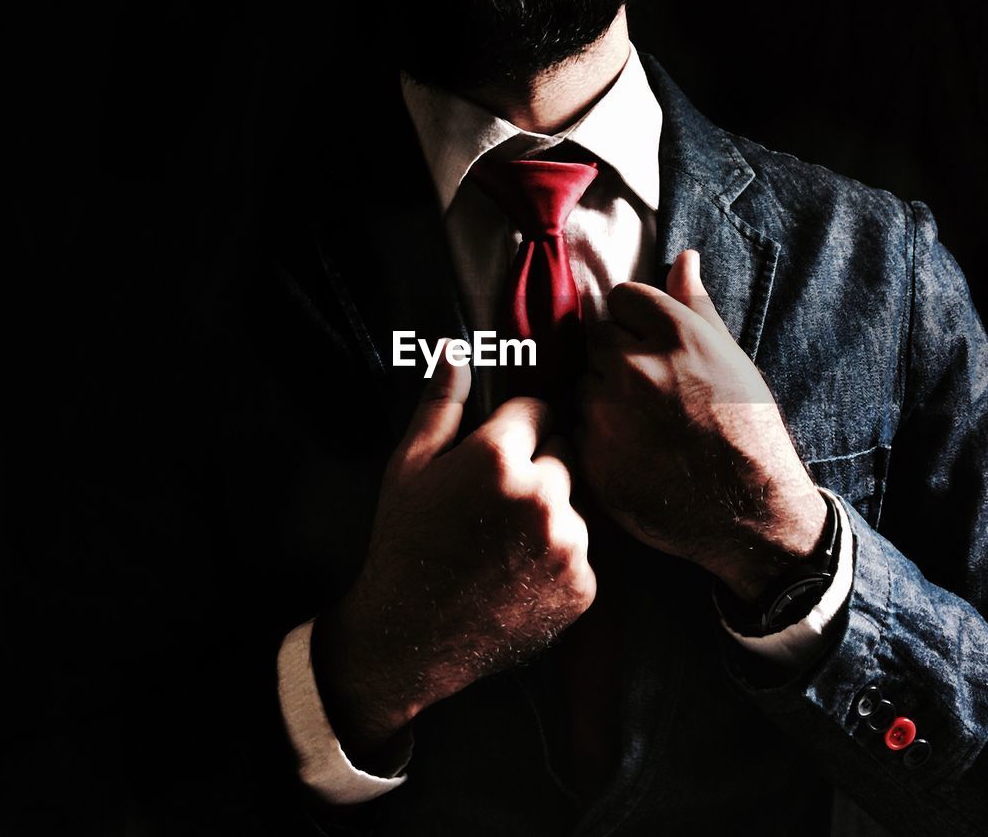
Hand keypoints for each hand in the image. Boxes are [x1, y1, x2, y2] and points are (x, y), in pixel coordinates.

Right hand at [312, 349, 594, 768]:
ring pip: (574, 505)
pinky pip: (581, 552)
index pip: (538, 411)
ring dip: (549, 516)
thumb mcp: (408, 467)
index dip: (513, 431)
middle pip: (562, 455)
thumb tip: (455, 350)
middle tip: (492, 506)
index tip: (492, 457)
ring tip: (503, 545)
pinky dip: (558, 560)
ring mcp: (567, 545)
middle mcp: (542, 496)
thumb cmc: (405, 544)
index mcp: (499, 457)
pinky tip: (518, 574)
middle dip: (536, 470)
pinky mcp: (582, 586)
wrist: (410, 637)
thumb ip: (441, 404)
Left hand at [578, 250, 826, 601]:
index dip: (637, 320)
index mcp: (674, 334)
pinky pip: (580, 430)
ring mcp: (610, 414)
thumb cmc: (748, 428)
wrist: (752, 510)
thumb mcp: (730, 357)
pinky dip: (600, 438)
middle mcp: (635, 366)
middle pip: (597, 338)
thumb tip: (683, 256)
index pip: (623, 297)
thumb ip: (696, 305)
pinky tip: (636, 453)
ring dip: (604, 397)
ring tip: (647, 425)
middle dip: (617, 356)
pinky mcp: (593, 457)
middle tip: (652, 390)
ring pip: (585, 385)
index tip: (655, 345)